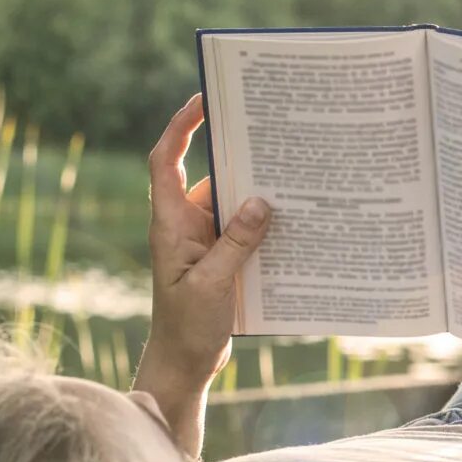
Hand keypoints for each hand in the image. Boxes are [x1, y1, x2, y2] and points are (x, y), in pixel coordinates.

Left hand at [139, 95, 269, 384]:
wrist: (184, 363)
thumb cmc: (187, 326)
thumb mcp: (214, 284)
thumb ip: (236, 243)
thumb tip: (262, 202)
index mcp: (169, 223)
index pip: (166, 159)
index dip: (180, 125)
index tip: (204, 99)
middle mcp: (184, 224)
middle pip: (209, 174)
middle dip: (237, 152)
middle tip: (271, 129)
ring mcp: (203, 240)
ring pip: (233, 202)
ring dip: (258, 192)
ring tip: (294, 174)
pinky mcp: (222, 257)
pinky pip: (244, 228)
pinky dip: (266, 222)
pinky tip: (295, 220)